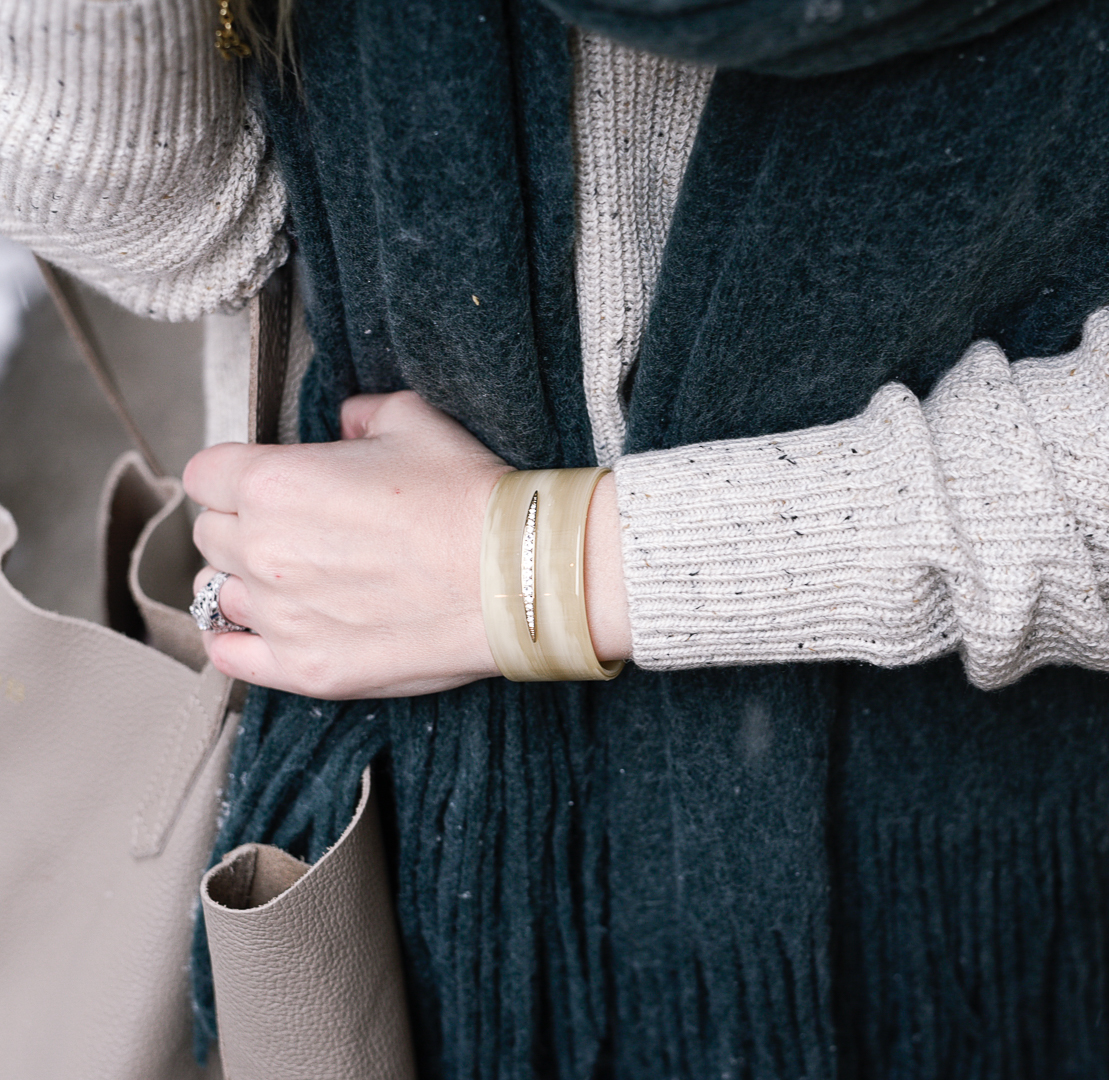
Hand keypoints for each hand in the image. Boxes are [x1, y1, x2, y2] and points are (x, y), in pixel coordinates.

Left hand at [185, 391, 509, 697]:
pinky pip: (230, 657)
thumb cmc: (468, 498)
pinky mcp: (306, 669)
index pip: (205, 475)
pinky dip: (236, 641)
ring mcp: (281, 616)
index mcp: (274, 482)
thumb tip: (347, 425)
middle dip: (242, 525)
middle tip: (292, 528)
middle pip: (210, 534)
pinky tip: (264, 628)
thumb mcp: (414, 421)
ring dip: (243, 582)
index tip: (262, 483)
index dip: (234, 474)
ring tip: (288, 580)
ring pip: (215, 593)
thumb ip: (360, 415)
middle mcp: (263, 550)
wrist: (516, 575)